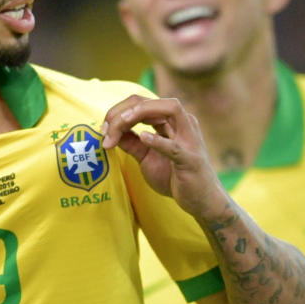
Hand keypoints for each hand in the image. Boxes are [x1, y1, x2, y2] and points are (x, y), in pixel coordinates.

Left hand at [101, 95, 225, 219]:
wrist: (201, 201)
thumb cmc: (175, 177)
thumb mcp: (146, 157)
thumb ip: (131, 143)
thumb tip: (109, 132)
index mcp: (171, 121)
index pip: (142, 102)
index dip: (118, 111)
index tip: (103, 129)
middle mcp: (183, 123)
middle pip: (151, 101)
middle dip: (124, 110)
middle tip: (105, 129)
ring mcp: (189, 139)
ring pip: (170, 109)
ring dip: (140, 113)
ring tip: (121, 123)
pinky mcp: (191, 159)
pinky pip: (175, 146)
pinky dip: (159, 140)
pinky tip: (144, 137)